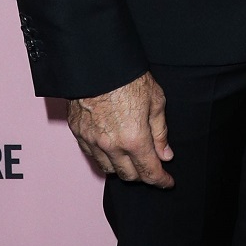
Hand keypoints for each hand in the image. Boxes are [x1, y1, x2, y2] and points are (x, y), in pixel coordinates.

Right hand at [67, 71, 174, 186]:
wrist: (96, 62)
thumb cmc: (128, 77)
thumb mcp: (155, 101)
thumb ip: (160, 132)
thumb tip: (165, 154)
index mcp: (134, 139)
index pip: (149, 172)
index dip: (161, 181)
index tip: (167, 182)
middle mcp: (111, 145)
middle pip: (129, 175)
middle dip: (143, 175)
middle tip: (152, 167)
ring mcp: (92, 141)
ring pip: (109, 169)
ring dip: (123, 168)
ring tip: (132, 159)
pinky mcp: (78, 133)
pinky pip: (92, 156)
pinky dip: (105, 158)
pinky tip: (113, 150)